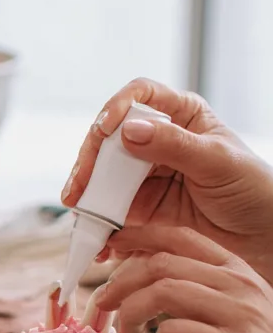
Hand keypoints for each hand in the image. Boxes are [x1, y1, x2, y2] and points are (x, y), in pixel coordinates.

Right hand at [61, 78, 272, 285]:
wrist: (263, 236)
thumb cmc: (253, 189)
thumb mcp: (217, 162)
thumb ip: (173, 145)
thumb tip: (128, 130)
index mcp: (181, 115)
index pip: (140, 95)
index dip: (117, 107)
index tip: (106, 130)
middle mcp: (157, 139)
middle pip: (109, 137)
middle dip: (90, 159)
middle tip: (80, 184)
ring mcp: (145, 173)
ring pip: (103, 173)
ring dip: (86, 191)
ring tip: (77, 209)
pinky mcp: (140, 204)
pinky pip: (110, 208)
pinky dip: (97, 220)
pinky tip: (94, 232)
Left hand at [95, 226, 272, 332]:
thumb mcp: (230, 311)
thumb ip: (195, 293)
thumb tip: (140, 285)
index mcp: (236, 272)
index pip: (181, 237)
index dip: (140, 237)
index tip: (112, 245)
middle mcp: (240, 286)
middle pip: (161, 265)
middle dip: (121, 283)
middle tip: (106, 303)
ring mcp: (241, 315)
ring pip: (163, 293)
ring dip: (133, 313)